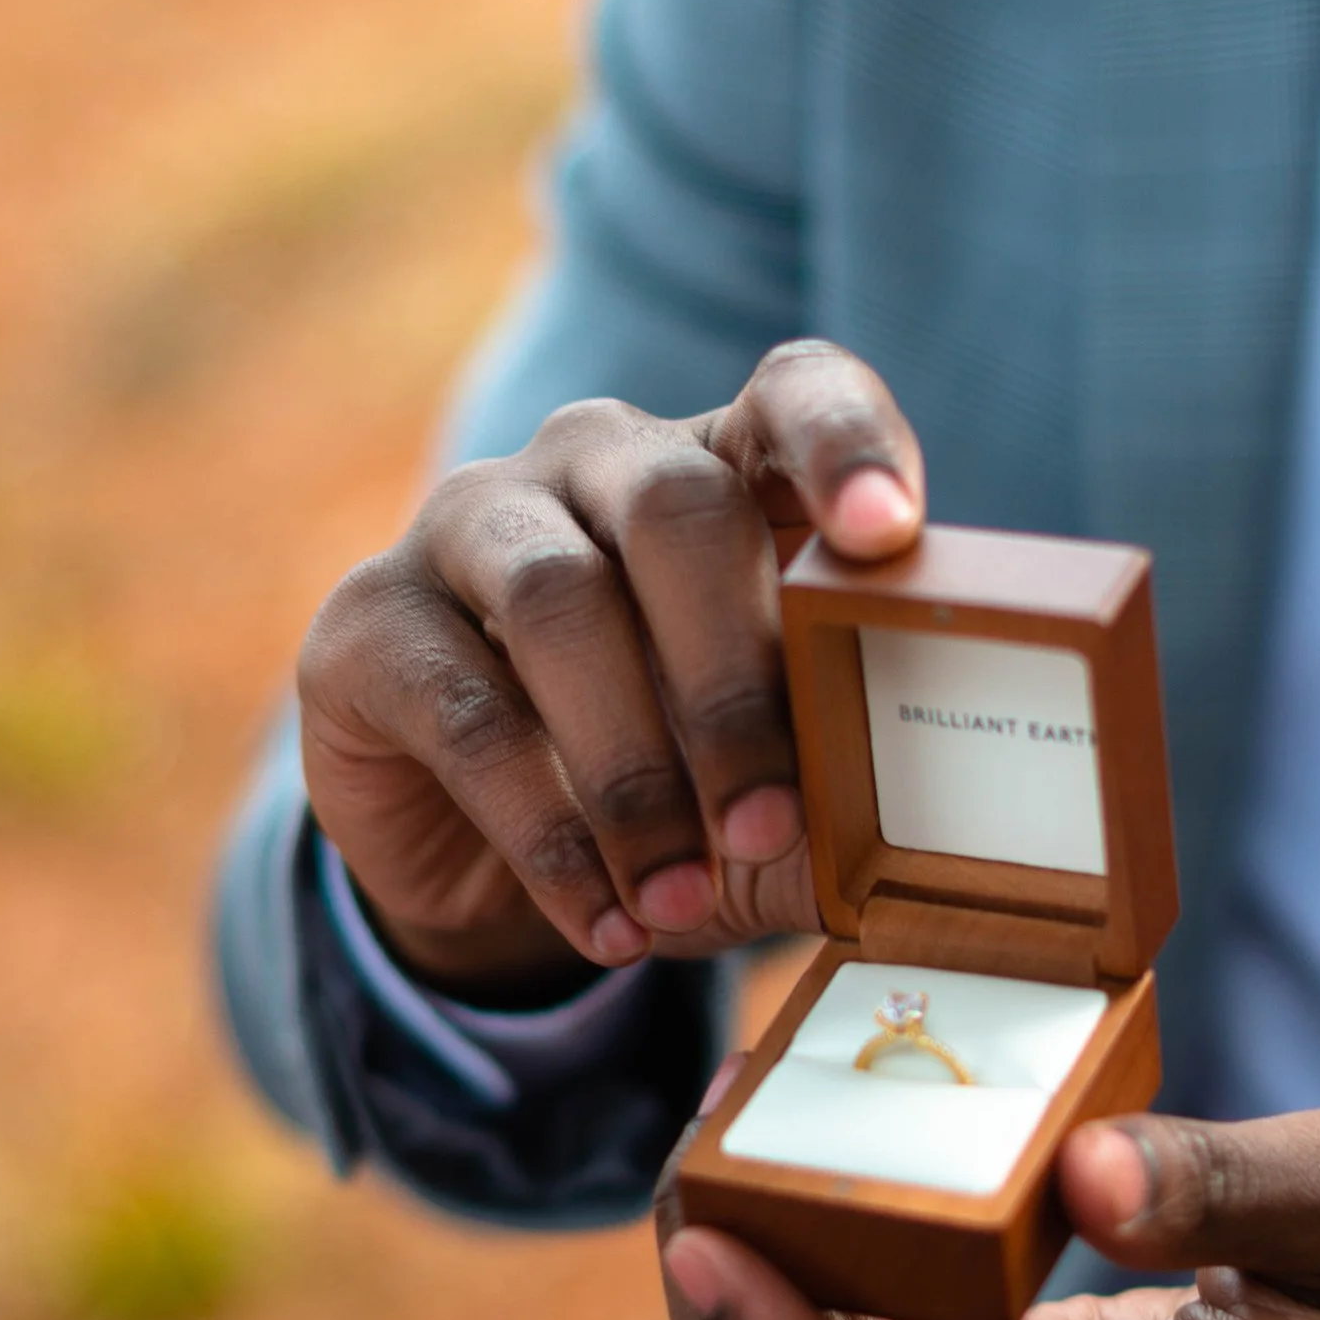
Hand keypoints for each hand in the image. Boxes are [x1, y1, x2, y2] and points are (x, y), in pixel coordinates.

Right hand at [297, 341, 923, 998]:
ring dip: (635, 772)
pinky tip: (608, 924)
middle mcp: (590, 460)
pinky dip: (551, 838)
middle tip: (770, 821)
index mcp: (719, 465)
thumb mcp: (769, 784)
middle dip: (731, 676)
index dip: (846, 445)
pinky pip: (467, 717)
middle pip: (672, 505)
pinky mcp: (368, 623)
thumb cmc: (669, 784)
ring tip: (684, 901)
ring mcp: (465, 522)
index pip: (792, 395)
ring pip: (559, 603)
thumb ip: (847, 779)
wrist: (481, 860)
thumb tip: (950, 845)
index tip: (891, 533)